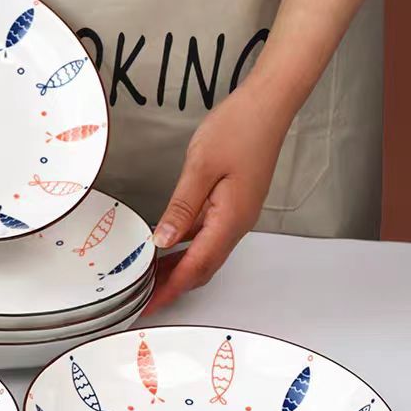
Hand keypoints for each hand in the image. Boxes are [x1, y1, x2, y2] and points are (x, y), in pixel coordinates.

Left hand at [145, 80, 291, 313]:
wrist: (268, 106)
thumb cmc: (239, 128)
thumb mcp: (200, 167)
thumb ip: (181, 208)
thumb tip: (162, 240)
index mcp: (230, 219)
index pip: (195, 267)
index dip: (170, 289)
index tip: (149, 305)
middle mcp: (236, 224)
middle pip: (201, 268)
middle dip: (172, 286)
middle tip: (143, 297)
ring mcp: (237, 215)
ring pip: (204, 254)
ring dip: (178, 269)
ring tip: (150, 278)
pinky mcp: (233, 205)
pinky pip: (207, 237)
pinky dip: (186, 249)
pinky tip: (169, 248)